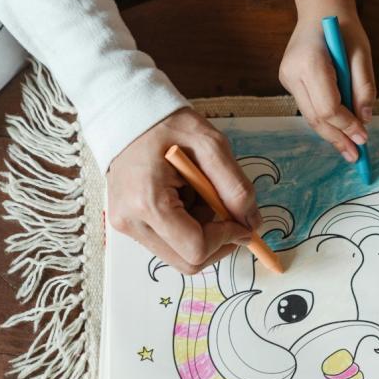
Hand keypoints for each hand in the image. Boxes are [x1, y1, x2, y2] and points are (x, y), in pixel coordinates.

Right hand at [107, 108, 259, 273]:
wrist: (129, 116)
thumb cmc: (169, 126)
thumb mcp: (212, 145)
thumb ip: (236, 187)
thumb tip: (253, 225)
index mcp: (148, 202)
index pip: (196, 248)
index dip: (227, 237)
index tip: (240, 219)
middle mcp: (131, 222)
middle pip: (188, 262)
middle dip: (216, 241)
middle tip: (222, 209)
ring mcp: (125, 226)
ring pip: (179, 255)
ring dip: (201, 234)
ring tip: (198, 196)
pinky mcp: (127, 225)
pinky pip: (168, 243)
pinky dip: (187, 229)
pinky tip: (185, 199)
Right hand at [279, 0, 375, 161]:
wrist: (320, 9)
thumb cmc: (344, 28)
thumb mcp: (362, 54)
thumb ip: (364, 88)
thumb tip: (365, 121)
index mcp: (310, 62)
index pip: (328, 106)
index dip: (346, 125)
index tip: (364, 137)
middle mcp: (292, 73)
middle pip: (315, 117)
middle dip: (337, 138)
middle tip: (356, 155)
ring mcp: (286, 77)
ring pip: (309, 116)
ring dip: (330, 134)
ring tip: (349, 150)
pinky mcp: (287, 80)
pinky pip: (308, 107)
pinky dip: (324, 120)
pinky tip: (338, 131)